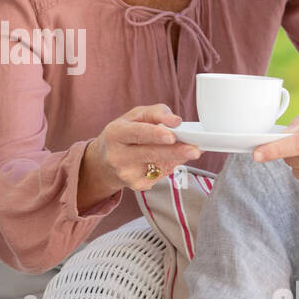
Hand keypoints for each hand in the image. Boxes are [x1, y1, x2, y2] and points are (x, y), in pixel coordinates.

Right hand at [86, 104, 202, 194]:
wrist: (104, 162)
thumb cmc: (124, 134)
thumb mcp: (134, 117)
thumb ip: (156, 113)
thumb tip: (176, 121)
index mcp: (115, 134)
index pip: (137, 133)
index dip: (155, 134)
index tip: (172, 136)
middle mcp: (118, 156)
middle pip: (150, 153)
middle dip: (174, 151)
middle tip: (194, 150)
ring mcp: (127, 174)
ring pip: (159, 166)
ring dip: (178, 158)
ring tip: (192, 151)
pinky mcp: (137, 185)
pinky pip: (161, 174)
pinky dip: (171, 165)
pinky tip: (168, 158)